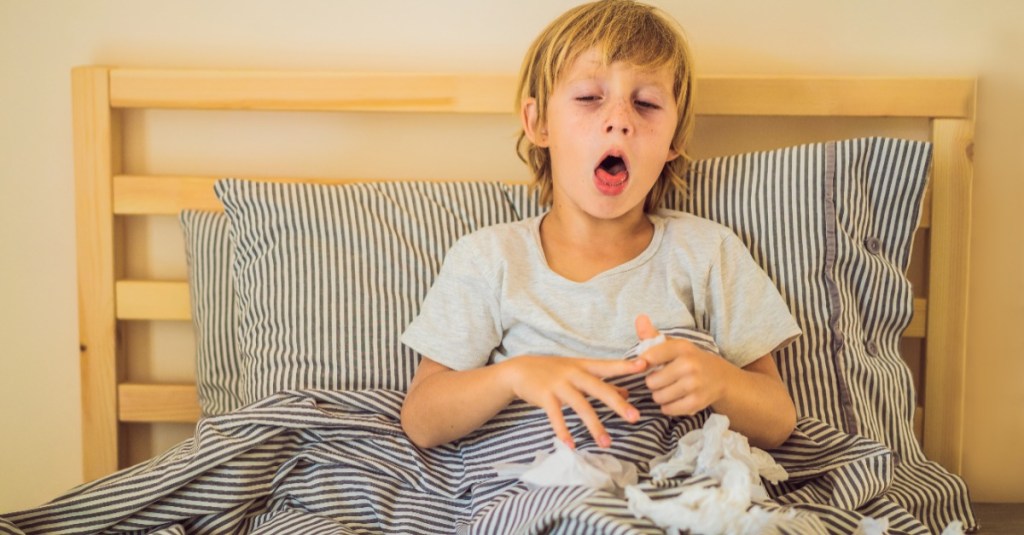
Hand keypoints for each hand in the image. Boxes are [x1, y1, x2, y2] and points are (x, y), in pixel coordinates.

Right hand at [502, 355, 646, 448]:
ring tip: (606, 443)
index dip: (625, 366)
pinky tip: (571, 446)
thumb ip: (602, 382)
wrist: (520, 369)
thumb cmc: (554, 371)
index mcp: (584, 366)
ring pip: (581, 406)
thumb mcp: (578, 371)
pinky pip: (556, 416)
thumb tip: (627, 391)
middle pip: (598, 388)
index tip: (643, 366)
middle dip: (617, 403)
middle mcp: (573, 374)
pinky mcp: (545, 396)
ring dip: (594, 426)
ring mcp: (559, 385)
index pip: (608, 366)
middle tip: (635, 417)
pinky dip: (564, 431)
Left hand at [635, 314, 735, 415]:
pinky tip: (675, 399)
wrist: (720, 377)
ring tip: (668, 389)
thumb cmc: (690, 360)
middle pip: (651, 382)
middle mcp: (689, 365)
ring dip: (660, 396)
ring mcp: (694, 384)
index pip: (650, 356)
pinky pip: (668, 409)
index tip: (647, 366)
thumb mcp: (674, 345)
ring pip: (658, 397)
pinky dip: (668, 407)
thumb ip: (652, 335)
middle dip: (653, 382)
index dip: (643, 364)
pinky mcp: (697, 402)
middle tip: (662, 379)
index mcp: (681, 347)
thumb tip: (639, 318)